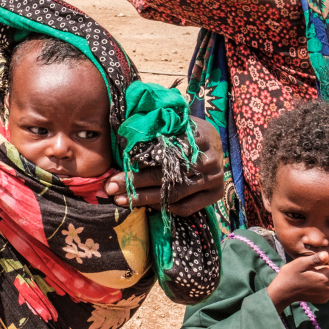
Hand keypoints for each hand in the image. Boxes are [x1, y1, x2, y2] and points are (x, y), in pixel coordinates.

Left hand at [104, 117, 223, 216]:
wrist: (215, 143)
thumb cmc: (185, 131)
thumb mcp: (175, 120)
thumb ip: (156, 122)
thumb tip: (126, 125)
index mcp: (200, 135)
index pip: (168, 151)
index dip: (143, 158)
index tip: (121, 163)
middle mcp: (210, 159)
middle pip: (168, 175)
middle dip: (136, 181)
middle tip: (112, 186)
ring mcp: (215, 179)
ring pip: (174, 194)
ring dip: (144, 198)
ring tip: (120, 199)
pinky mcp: (216, 195)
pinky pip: (186, 208)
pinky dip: (165, 208)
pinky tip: (146, 205)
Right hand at [267, 251, 328, 310]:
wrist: (282, 292)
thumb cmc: (290, 275)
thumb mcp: (300, 263)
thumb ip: (315, 259)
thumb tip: (326, 255)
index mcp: (325, 278)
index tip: (320, 260)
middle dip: (326, 269)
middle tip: (311, 268)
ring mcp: (326, 295)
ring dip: (324, 276)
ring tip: (310, 276)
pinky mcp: (323, 299)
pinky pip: (327, 288)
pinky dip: (322, 284)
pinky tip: (310, 283)